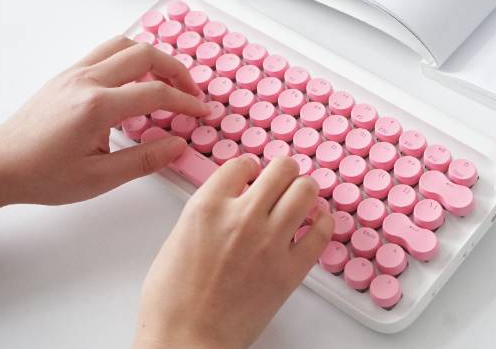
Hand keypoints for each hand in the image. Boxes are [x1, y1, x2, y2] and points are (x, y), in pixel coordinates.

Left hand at [0, 36, 207, 227]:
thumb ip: (144, 160)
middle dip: (176, 71)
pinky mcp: (67, 75)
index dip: (185, 101)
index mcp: (95, 107)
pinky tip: (137, 82)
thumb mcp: (99, 178)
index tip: (201, 111)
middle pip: (144, 54)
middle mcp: (85, 81)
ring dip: (153, 58)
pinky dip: (130, 59)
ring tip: (168, 81)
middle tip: (191, 93)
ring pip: (123, 45)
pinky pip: (105, 52)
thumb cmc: (41, 174)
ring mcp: (74, 74)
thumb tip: (177, 146)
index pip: (154, 93)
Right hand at [132, 156, 333, 348]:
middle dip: (283, 171)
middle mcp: (241, 217)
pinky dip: (323, 221)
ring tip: (300, 197)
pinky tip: (316, 221)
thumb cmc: (173, 302)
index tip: (252, 173)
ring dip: (304, 190)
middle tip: (282, 179)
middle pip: (281, 169)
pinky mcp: (291, 269)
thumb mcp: (178, 239)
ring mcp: (270, 242)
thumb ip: (206, 214)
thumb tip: (227, 205)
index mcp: (207, 207)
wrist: (187, 340)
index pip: (241, 164)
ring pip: (305, 191)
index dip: (249, 167)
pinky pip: (322, 232)